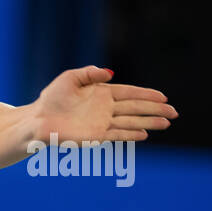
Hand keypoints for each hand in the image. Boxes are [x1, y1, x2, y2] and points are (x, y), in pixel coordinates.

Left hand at [33, 66, 177, 143]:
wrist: (37, 119)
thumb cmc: (51, 98)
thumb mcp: (71, 78)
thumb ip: (91, 73)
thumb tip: (111, 73)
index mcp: (102, 93)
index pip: (130, 93)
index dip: (147, 95)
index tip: (164, 97)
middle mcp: (105, 108)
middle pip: (136, 108)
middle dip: (155, 110)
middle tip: (174, 113)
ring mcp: (101, 123)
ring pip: (131, 122)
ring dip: (149, 123)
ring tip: (166, 124)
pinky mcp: (95, 136)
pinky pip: (117, 135)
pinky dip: (131, 135)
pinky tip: (145, 135)